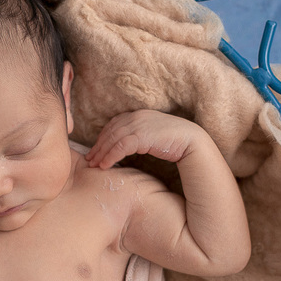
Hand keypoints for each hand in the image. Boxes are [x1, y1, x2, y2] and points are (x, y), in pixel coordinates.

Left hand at [85, 110, 202, 168]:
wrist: (191, 141)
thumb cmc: (174, 142)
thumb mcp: (151, 136)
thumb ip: (138, 137)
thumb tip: (127, 147)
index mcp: (138, 115)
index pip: (113, 125)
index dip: (102, 137)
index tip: (95, 150)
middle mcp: (136, 117)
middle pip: (110, 132)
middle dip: (98, 146)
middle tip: (89, 159)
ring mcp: (139, 125)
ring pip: (112, 139)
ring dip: (101, 153)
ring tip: (94, 165)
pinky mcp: (142, 136)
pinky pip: (120, 147)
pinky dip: (110, 156)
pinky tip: (105, 165)